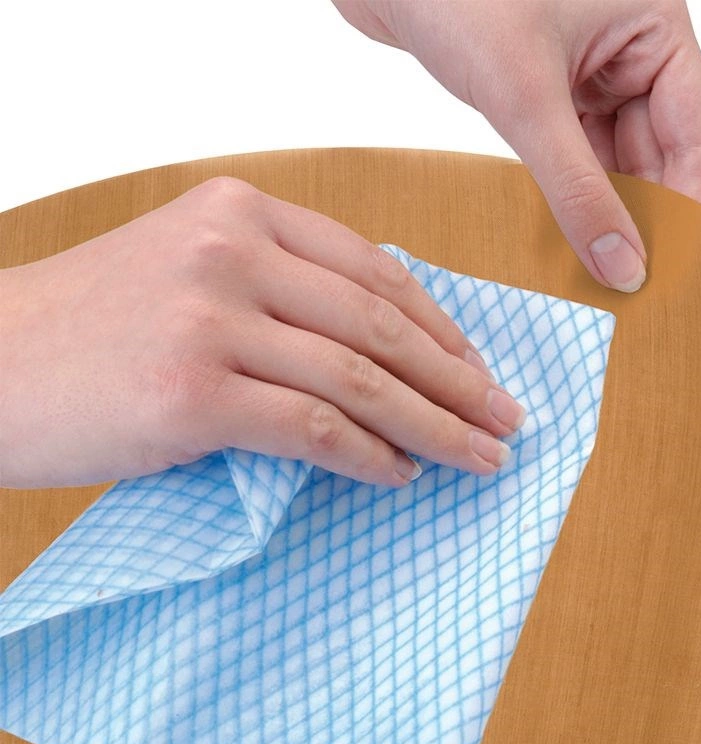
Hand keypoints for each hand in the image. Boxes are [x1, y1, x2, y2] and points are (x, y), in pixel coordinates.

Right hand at [0, 177, 523, 488]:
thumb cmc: (94, 330)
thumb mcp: (189, 273)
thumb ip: (279, 291)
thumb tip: (383, 353)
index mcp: (241, 210)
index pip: (375, 272)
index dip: (443, 328)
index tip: (481, 371)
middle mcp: (231, 250)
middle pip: (382, 325)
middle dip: (460, 382)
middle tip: (506, 421)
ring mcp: (210, 318)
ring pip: (362, 379)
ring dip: (435, 427)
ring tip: (478, 459)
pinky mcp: (191, 391)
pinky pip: (315, 428)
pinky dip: (371, 457)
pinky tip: (402, 477)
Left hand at [334, 0, 700, 292]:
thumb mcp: (526, 98)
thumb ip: (577, 190)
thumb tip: (622, 268)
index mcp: (655, 23)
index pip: (695, 136)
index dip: (684, 209)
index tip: (663, 273)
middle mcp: (627, 43)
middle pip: (655, 152)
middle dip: (639, 218)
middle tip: (623, 285)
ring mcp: (583, 64)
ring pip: (610, 157)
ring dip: (600, 211)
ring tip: (592, 272)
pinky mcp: (538, 83)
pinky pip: (569, 151)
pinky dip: (564, 193)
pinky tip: (560, 237)